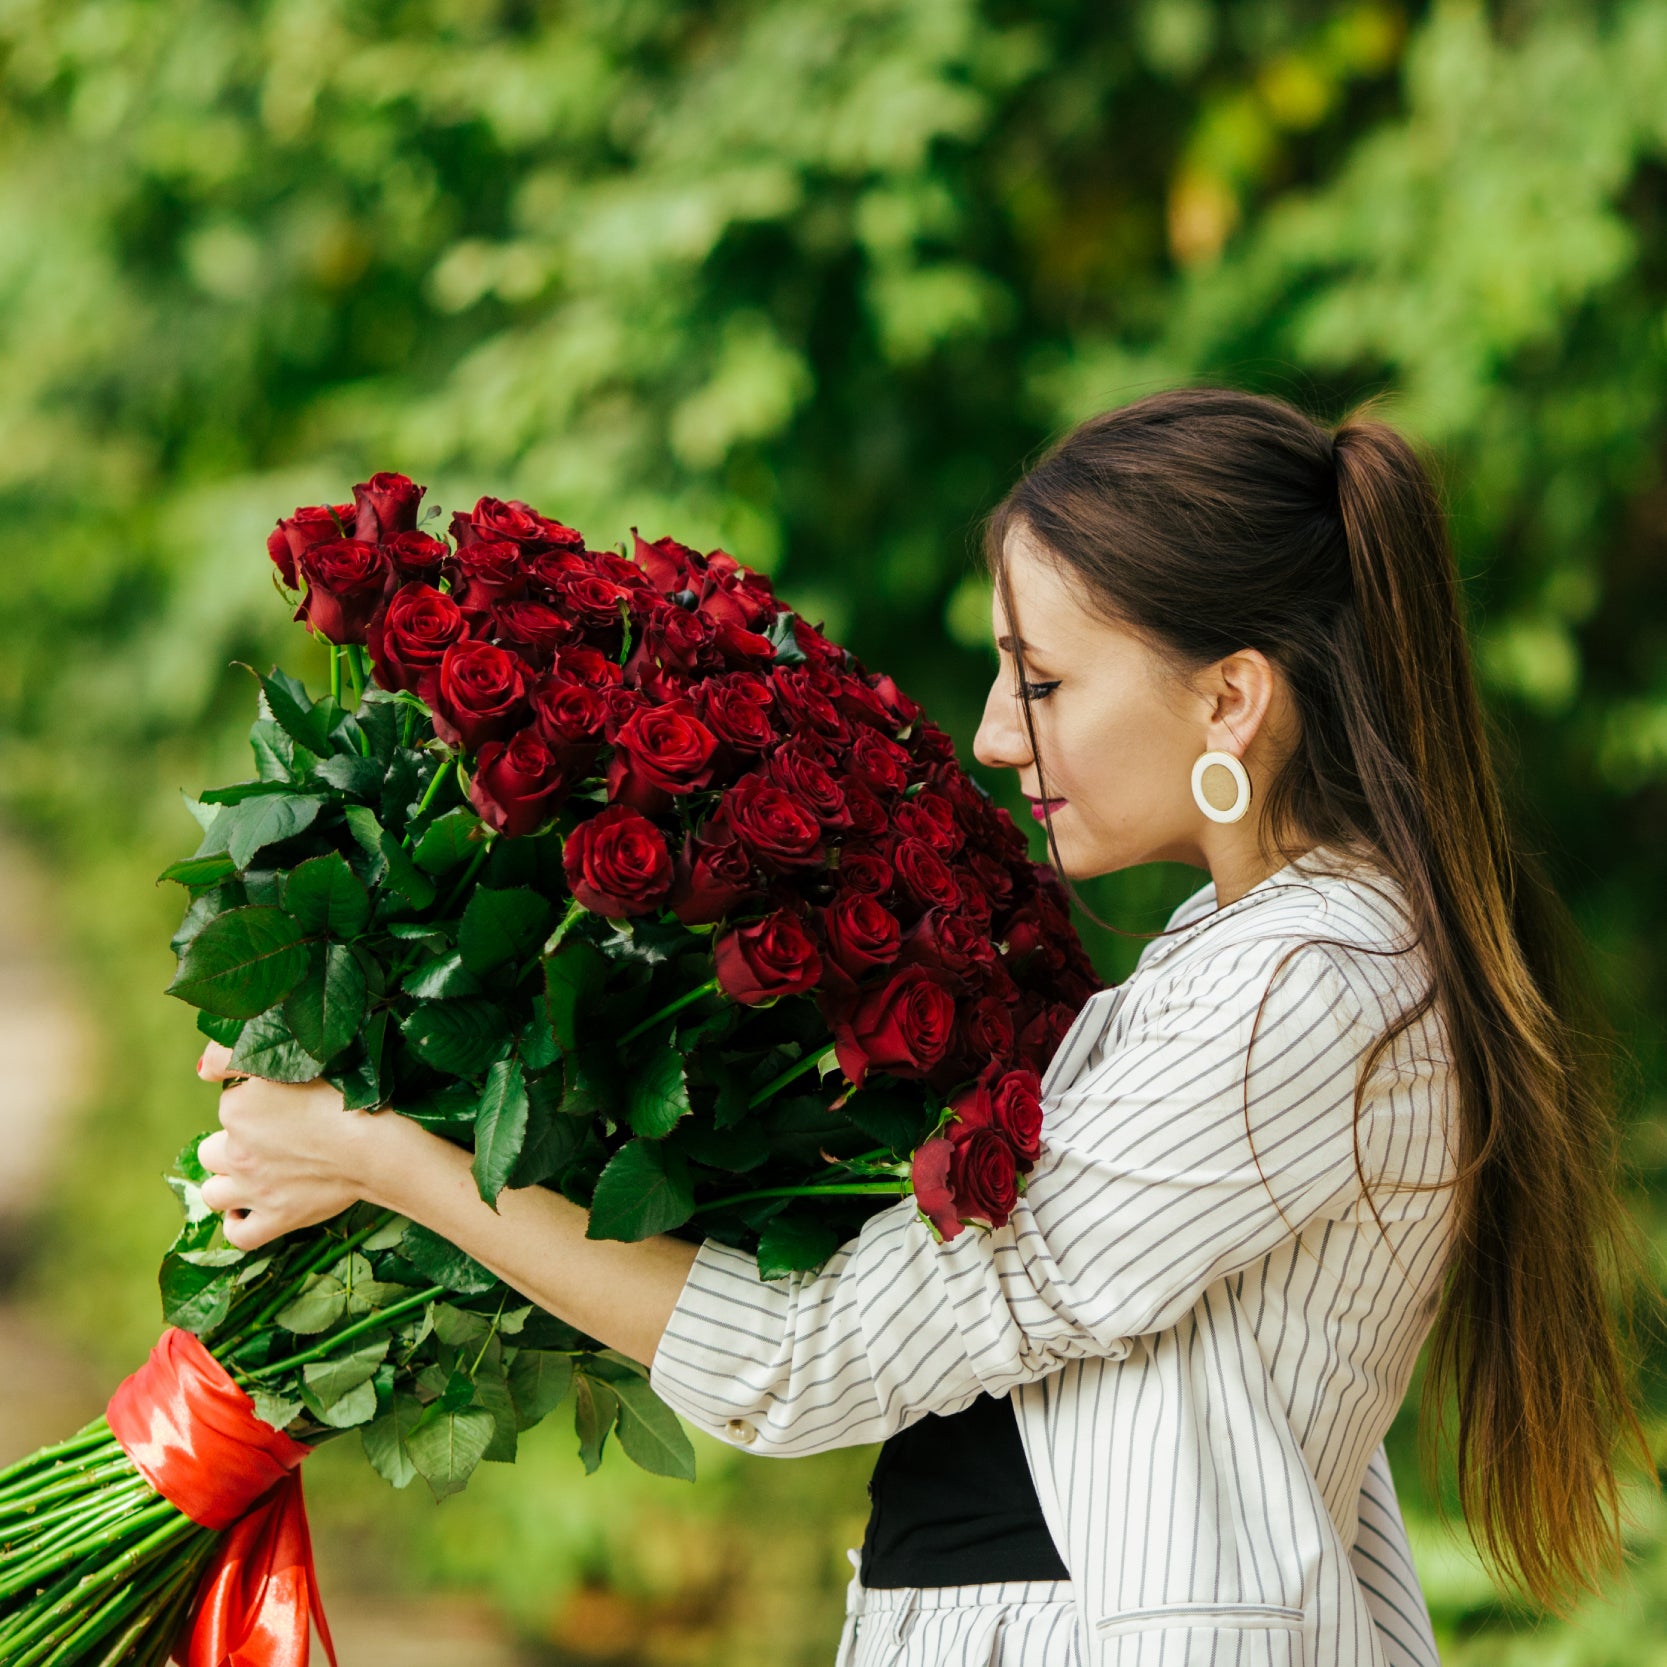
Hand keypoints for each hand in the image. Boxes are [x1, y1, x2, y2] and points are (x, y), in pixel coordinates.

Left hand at [195, 1041, 381, 1249]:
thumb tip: (203, 1069)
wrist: (376, 1146)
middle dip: (229, 1147)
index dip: (252, 1103)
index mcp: (236, 1109)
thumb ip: (237, 1056)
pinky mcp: (276, 1219)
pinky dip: (238, 1225)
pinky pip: (239, 1235)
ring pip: (213, 1195)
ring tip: (254, 1175)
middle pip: (209, 1152)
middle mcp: (236, 1152)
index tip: (283, 1103)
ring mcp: (254, 1191)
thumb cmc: (344, 1097)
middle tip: (267, 1140)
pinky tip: (248, 1212)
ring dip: (227, 1185)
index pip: (228, 1105)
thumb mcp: (295, 1058)